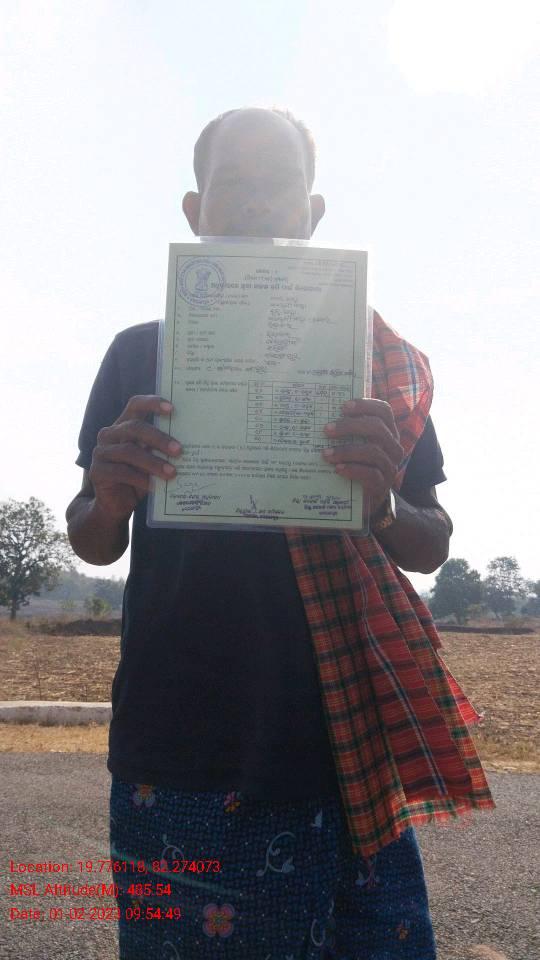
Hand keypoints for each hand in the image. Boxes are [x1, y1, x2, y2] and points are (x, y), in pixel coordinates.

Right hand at [89, 395, 182, 521]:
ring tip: (172, 473)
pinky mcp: (97, 471)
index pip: (135, 405)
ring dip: (153, 462)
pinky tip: (155, 486)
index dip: (152, 403)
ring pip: (129, 451)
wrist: (116, 504)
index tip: (172, 409)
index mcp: (124, 425)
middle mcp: (109, 435)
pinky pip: (121, 472)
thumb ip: (161, 450)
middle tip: (179, 450)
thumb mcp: (152, 461)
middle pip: (134, 427)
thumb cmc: (139, 478)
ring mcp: (101, 452)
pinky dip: (140, 479)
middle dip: (159, 438)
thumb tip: (188, 444)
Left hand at [321, 398, 403, 513]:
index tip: (343, 407)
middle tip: (327, 430)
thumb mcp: (357, 445)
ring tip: (326, 454)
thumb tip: (323, 417)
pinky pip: (371, 474)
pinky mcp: (383, 484)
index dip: (365, 405)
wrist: (368, 498)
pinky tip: (337, 469)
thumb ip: (349, 432)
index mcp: (388, 432)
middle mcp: (393, 447)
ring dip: (346, 451)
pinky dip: (352, 469)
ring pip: (373, 451)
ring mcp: (390, 466)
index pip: (384, 411)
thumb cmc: (359, 465)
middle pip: (377, 428)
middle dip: (350, 426)